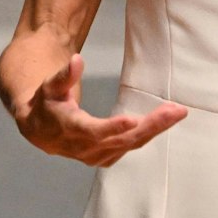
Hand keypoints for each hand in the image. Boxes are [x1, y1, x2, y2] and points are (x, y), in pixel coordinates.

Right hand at [9, 55, 185, 166]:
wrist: (40, 131)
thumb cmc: (46, 104)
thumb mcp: (50, 86)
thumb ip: (64, 75)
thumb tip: (77, 60)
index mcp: (73, 130)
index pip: (95, 132)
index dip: (113, 128)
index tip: (132, 121)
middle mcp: (87, 148)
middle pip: (125, 139)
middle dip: (152, 125)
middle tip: (176, 111)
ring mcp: (98, 155)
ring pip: (132, 144)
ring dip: (156, 128)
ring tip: (176, 112)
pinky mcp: (106, 157)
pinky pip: (131, 146)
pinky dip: (148, 134)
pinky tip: (163, 121)